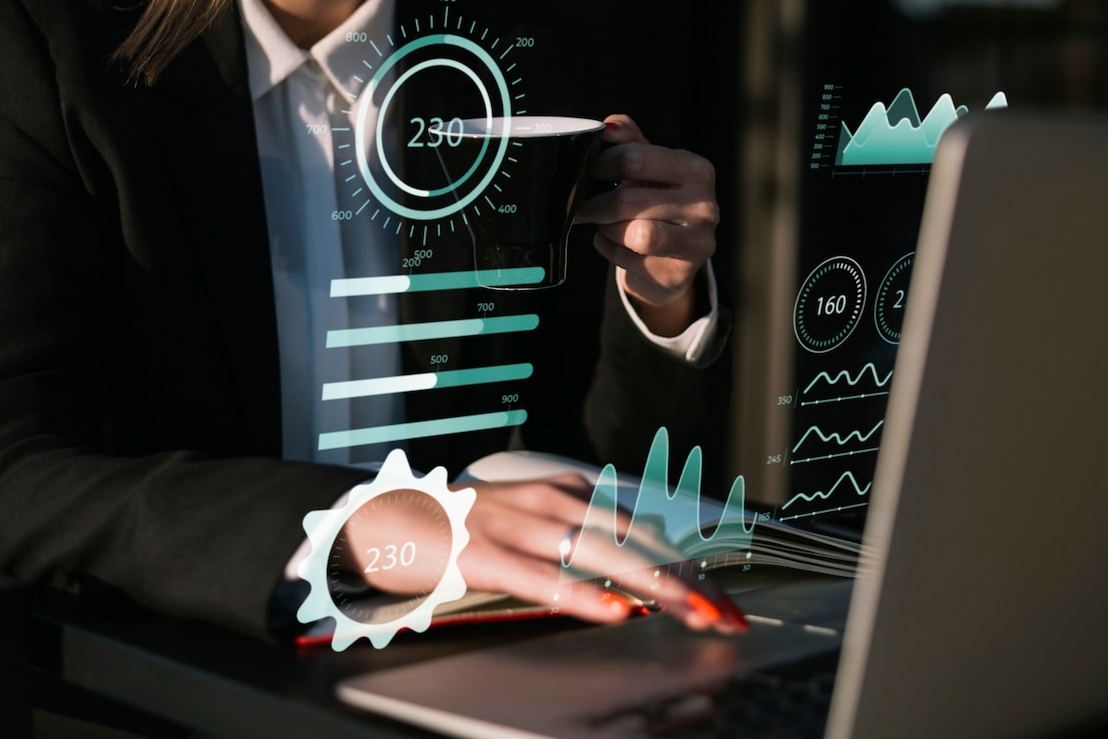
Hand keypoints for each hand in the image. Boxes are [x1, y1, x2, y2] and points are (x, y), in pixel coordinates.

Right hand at [347, 474, 745, 631]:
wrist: (384, 515)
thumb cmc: (465, 527)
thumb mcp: (534, 522)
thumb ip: (583, 540)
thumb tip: (639, 577)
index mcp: (568, 491)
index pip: (646, 529)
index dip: (690, 565)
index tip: (724, 600)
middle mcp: (550, 501)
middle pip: (635, 540)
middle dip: (686, 580)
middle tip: (724, 615)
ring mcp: (517, 525)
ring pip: (600, 554)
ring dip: (653, 586)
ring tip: (689, 612)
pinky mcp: (484, 553)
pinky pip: (542, 577)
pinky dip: (583, 595)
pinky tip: (613, 612)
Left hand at [574, 115, 718, 336]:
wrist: (674, 257)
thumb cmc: (659, 202)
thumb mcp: (650, 167)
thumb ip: (630, 141)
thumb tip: (608, 126)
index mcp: (695, 169)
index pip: (634, 158)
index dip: (601, 164)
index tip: (588, 170)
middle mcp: (704, 204)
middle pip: (628, 198)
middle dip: (595, 202)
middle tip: (581, 203)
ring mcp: (697, 241)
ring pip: (633, 233)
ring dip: (606, 227)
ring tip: (603, 222)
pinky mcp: (680, 272)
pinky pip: (627, 258)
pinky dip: (609, 248)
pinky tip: (613, 243)